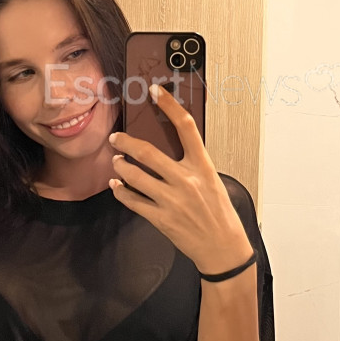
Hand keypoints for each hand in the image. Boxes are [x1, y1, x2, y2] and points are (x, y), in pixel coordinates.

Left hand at [107, 85, 252, 275]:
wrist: (223, 248)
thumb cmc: (220, 214)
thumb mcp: (212, 181)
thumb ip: (192, 165)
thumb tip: (166, 149)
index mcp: (202, 166)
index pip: (185, 127)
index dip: (169, 105)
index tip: (156, 92)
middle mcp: (186, 180)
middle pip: (147, 152)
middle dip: (125, 142)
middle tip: (116, 138)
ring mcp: (172, 200)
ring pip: (135, 176)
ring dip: (120, 166)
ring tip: (116, 162)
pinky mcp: (161, 218)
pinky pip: (132, 201)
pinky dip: (121, 191)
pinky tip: (117, 185)